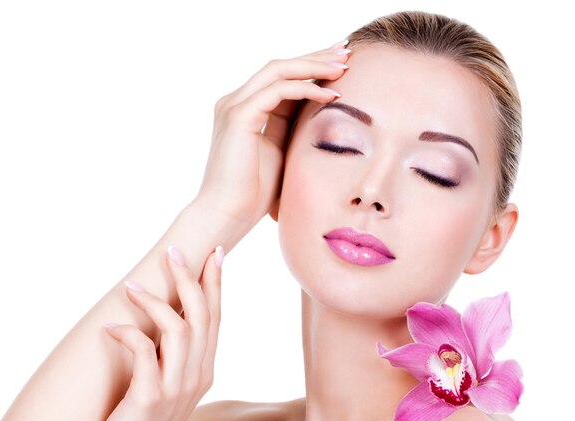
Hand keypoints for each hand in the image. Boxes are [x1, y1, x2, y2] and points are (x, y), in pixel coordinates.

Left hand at [90, 244, 222, 420]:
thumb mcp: (170, 385)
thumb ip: (176, 355)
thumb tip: (169, 319)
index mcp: (204, 368)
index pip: (216, 317)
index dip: (216, 284)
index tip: (215, 253)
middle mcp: (197, 374)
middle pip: (202, 315)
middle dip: (191, 278)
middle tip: (174, 251)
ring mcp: (176, 387)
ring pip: (180, 328)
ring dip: (156, 301)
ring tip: (131, 286)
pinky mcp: (151, 397)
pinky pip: (144, 352)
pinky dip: (128, 333)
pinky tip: (110, 327)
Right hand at [196, 41, 349, 224]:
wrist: (227, 215)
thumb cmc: (253, 194)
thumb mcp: (279, 153)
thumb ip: (290, 129)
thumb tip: (319, 115)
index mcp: (243, 110)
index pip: (279, 78)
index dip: (309, 66)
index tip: (341, 63)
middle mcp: (235, 102)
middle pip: (280, 67)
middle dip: (315, 57)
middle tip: (347, 51)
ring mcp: (234, 106)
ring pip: (279, 70)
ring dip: (314, 65)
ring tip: (344, 67)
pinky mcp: (239, 116)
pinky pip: (278, 91)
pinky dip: (306, 89)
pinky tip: (331, 95)